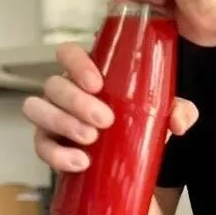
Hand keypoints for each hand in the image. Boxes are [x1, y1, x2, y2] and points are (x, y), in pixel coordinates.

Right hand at [22, 42, 197, 172]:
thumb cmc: (139, 123)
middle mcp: (66, 91)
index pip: (68, 53)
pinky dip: (57, 155)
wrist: (130, 160)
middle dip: (77, 101)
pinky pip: (40, 146)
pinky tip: (80, 161)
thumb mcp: (163, 113)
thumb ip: (178, 110)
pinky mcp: (49, 144)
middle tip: (105, 119)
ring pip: (37, 109)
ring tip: (90, 139)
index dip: (76, 63)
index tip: (97, 83)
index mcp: (88, 73)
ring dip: (62, 122)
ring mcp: (53, 116)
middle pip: (54, 84)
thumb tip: (179, 120)